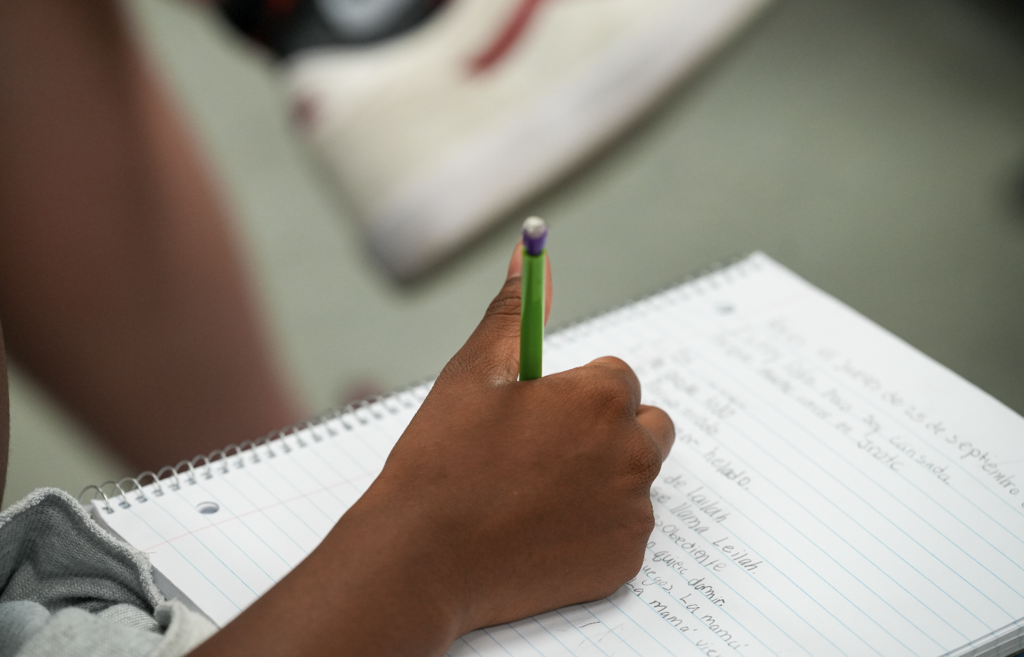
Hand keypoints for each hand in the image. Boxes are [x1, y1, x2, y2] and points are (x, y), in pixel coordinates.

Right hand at [374, 249, 674, 634]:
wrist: (422, 558)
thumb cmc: (444, 458)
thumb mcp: (475, 372)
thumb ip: (514, 310)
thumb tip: (529, 250)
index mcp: (605, 397)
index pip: (617, 379)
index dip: (572, 396)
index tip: (535, 417)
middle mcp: (635, 452)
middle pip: (642, 426)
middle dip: (605, 432)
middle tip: (542, 455)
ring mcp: (634, 512)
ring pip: (631, 479)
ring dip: (599, 481)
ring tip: (532, 497)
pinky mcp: (626, 561)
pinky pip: (621, 531)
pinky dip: (593, 530)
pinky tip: (539, 534)